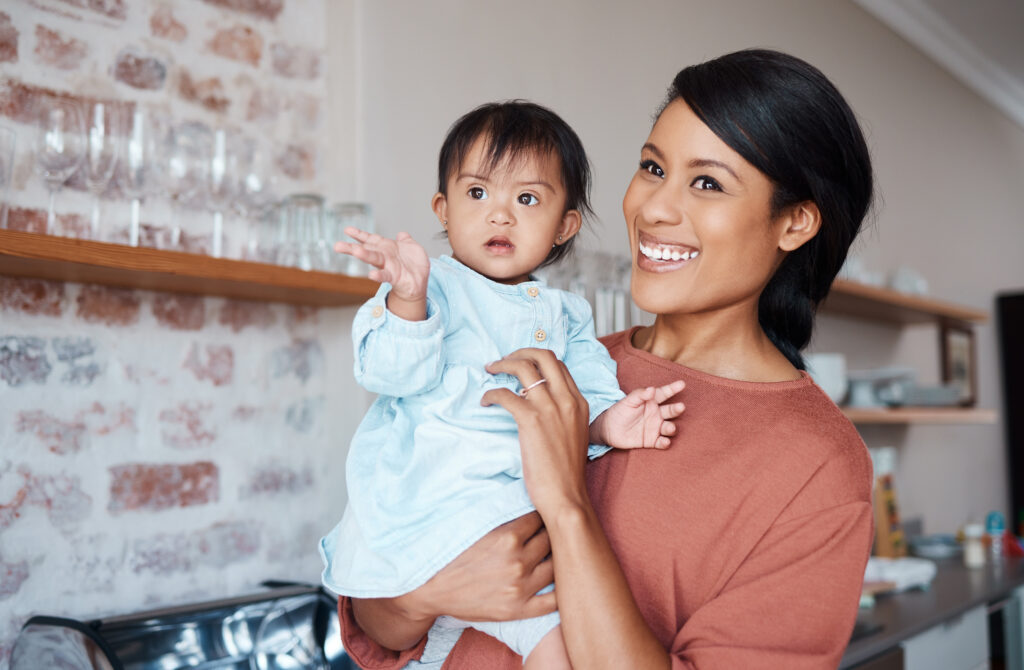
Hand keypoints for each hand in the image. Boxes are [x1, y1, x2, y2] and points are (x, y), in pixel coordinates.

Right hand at [335, 227, 429, 301]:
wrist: (419, 283)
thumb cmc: (413, 267)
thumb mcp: (412, 249)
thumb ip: (405, 240)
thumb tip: (401, 234)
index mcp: (386, 248)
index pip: (371, 240)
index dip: (359, 235)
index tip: (347, 230)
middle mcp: (384, 257)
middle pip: (367, 250)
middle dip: (353, 247)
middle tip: (338, 245)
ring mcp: (388, 267)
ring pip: (374, 259)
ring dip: (365, 255)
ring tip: (355, 251)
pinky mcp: (394, 277)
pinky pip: (385, 276)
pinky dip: (378, 275)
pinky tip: (372, 275)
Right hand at [401, 512, 555, 622]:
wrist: (430, 588)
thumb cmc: (452, 553)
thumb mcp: (476, 525)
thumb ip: (503, 514)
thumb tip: (528, 493)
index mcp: (508, 537)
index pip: (542, 517)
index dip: (544, 514)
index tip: (545, 514)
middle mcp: (518, 562)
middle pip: (552, 540)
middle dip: (553, 534)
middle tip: (553, 533)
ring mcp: (520, 588)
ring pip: (557, 567)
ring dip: (558, 560)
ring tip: (555, 555)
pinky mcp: (519, 610)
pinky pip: (553, 601)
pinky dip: (560, 592)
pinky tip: (558, 583)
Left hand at [481, 349, 591, 517]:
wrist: (567, 496)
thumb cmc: (566, 472)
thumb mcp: (573, 434)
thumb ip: (563, 414)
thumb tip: (538, 403)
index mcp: (579, 402)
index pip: (558, 365)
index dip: (536, 358)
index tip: (521, 363)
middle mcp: (567, 399)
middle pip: (543, 356)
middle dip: (520, 352)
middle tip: (504, 360)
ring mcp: (550, 408)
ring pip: (523, 367)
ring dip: (502, 364)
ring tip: (490, 370)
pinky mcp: (531, 420)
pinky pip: (505, 394)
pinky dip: (491, 393)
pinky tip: (485, 401)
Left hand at [595, 381, 684, 448]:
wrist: (608, 429)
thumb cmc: (619, 411)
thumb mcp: (628, 401)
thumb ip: (640, 394)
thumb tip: (652, 389)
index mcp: (651, 401)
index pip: (664, 394)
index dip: (673, 389)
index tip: (681, 384)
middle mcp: (656, 414)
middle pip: (670, 411)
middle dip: (676, 409)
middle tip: (680, 407)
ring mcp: (655, 427)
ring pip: (668, 427)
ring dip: (671, 428)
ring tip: (670, 427)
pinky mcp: (651, 440)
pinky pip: (661, 442)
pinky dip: (665, 442)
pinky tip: (665, 441)